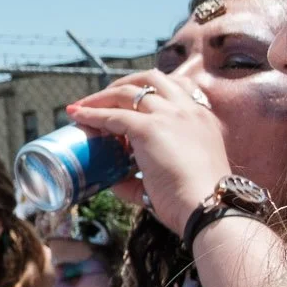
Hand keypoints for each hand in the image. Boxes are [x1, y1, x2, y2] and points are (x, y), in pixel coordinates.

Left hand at [66, 69, 227, 234]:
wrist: (210, 207)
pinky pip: (113, 115)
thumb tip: (114, 180)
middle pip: (150, 78)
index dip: (148, 90)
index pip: (175, 88)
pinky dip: (92, 114)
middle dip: (122, 84)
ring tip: (83, 106)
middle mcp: (188, 110)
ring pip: (128, 91)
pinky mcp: (150, 129)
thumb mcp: (176, 177)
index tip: (127, 100)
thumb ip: (143, 177)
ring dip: (102, 96)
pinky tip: (77, 116)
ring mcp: (169, 116)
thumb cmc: (196, 202)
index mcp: (201, 118)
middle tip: (102, 98)